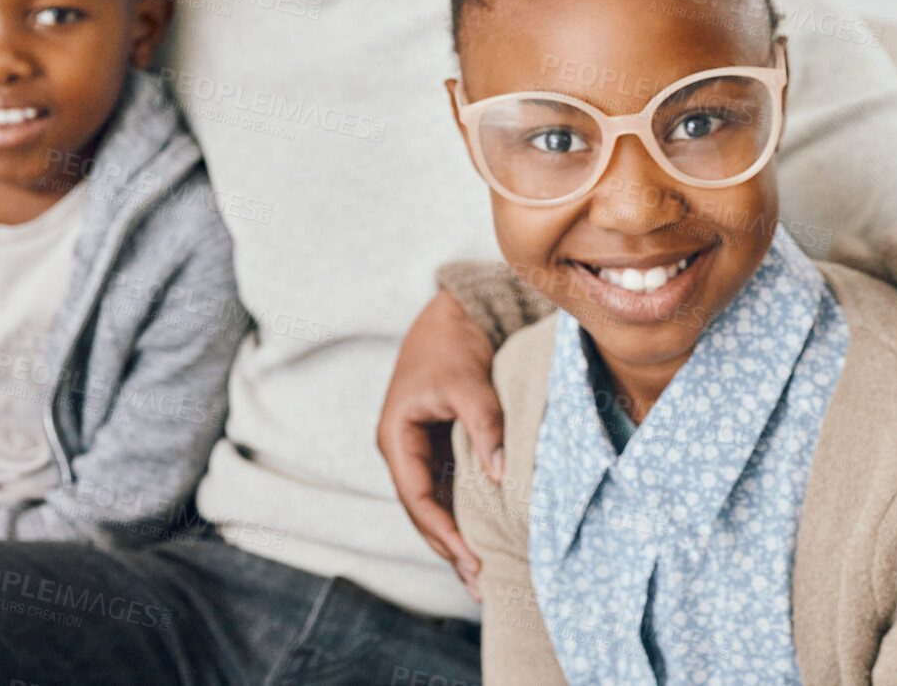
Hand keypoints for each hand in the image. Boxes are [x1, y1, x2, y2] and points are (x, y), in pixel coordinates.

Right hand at [378, 287, 503, 599]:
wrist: (452, 313)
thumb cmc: (452, 344)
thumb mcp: (466, 382)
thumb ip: (483, 425)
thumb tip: (500, 474)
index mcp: (396, 437)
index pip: (416, 497)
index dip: (442, 531)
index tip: (470, 558)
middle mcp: (404, 449)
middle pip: (423, 510)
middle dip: (449, 547)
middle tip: (480, 583)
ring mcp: (421, 449)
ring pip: (435, 504)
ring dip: (456, 536)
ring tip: (482, 574)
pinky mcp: (441, 445)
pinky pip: (450, 488)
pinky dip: (465, 513)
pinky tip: (485, 536)